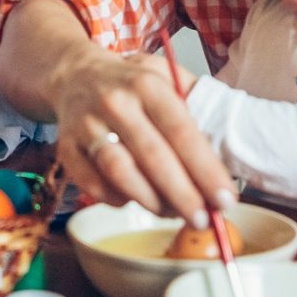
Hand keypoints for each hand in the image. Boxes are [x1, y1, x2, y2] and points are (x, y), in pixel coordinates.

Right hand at [46, 44, 231, 228]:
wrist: (75, 75)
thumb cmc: (131, 86)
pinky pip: (91, 184)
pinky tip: (133, 200)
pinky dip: (116, 199)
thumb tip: (231, 155)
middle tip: (204, 220)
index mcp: (148, 84)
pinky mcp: (65, 147)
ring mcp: (86, 124)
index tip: (226, 199)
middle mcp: (115, 102)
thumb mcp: (166, 79)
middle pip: (152, 156)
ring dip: (150, 200)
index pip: (182, 131)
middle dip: (183, 195)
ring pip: (119, 171)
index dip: (205, 169)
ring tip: (171, 213)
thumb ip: (197, 107)